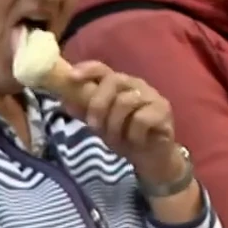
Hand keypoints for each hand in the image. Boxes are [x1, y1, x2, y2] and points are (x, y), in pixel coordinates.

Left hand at [63, 61, 185, 185]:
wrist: (152, 158)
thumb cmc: (125, 137)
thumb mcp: (100, 125)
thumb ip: (84, 111)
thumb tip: (64, 100)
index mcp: (119, 85)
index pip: (103, 69)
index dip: (87, 69)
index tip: (72, 78)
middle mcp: (136, 85)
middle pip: (114, 81)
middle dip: (98, 104)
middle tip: (93, 127)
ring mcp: (152, 96)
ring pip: (126, 101)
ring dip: (115, 125)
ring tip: (117, 140)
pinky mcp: (163, 112)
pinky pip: (142, 119)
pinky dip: (134, 134)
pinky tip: (137, 141)